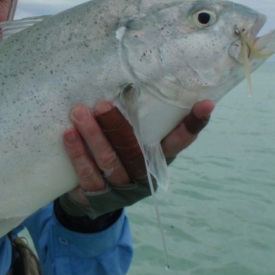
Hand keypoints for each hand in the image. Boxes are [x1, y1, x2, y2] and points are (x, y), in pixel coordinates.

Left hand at [59, 100, 212, 217]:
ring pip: (109, 160)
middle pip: (134, 148)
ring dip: (93, 135)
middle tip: (101, 103)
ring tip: (79, 113)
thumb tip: (125, 77)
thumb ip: (133, 119)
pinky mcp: (98, 196)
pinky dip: (78, 153)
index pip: (179, 140)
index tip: (205, 103)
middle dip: (117, 124)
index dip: (193, 123)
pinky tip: (69, 135)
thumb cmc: (114, 155)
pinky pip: (88, 174)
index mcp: (157, 156)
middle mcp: (144, 173)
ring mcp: (122, 187)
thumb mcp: (129, 139)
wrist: (90, 197)